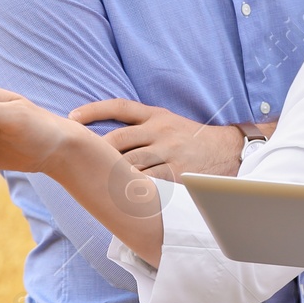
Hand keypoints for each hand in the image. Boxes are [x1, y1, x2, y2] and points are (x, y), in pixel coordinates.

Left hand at [68, 99, 243, 182]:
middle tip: (77, 162)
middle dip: (96, 152)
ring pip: (128, 163)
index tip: (72, 118)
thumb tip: (108, 142)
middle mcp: (161, 130)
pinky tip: (118, 196)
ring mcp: (168, 151)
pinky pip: (147, 182)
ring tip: (91, 183)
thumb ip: (144, 127)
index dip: (93, 110)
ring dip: (110, 174)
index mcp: (157, 115)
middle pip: (117, 139)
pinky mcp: (176, 172)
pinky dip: (131, 189)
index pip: (120, 106)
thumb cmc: (194, 140)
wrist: (232, 151)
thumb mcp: (171, 123)